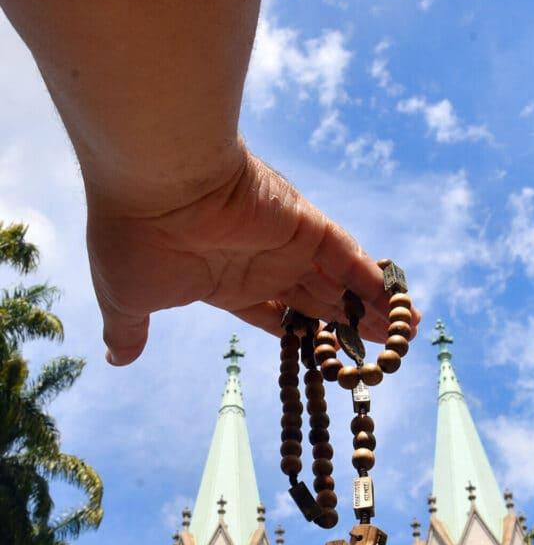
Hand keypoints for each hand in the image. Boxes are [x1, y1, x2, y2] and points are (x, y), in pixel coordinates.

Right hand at [86, 145, 419, 365]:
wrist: (151, 181)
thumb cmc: (136, 239)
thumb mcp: (129, 300)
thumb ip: (129, 332)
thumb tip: (116, 358)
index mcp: (227, 283)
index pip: (274, 316)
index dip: (301, 340)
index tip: (326, 363)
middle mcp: (263, 263)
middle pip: (318, 305)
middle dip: (348, 330)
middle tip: (381, 356)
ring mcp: (288, 244)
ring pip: (342, 286)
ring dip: (373, 311)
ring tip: (406, 335)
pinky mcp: (308, 226)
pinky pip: (352, 259)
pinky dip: (375, 282)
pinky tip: (401, 306)